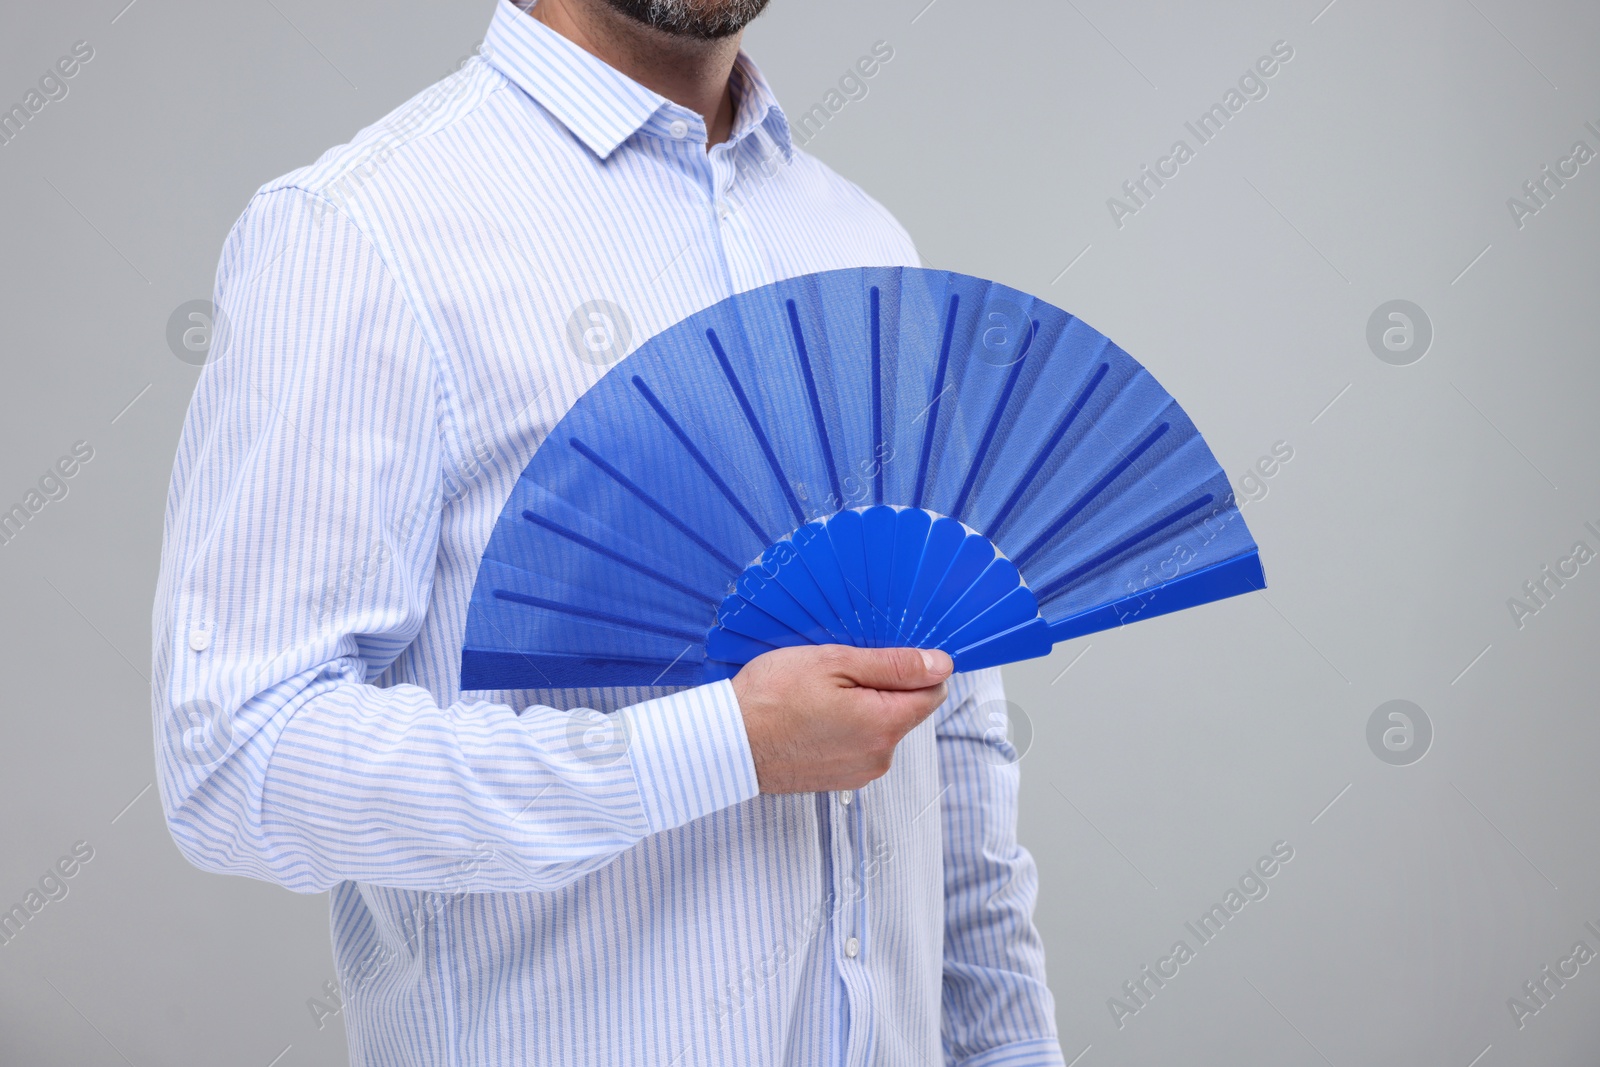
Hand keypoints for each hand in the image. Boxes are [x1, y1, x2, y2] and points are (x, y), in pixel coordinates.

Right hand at [731, 644, 953, 793]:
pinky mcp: (840, 780)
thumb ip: (894, 665)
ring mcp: (860, 773)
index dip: (915, 668)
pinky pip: (859, 746)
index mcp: (884, 725)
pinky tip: (813, 717)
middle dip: (883, 687)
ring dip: (863, 708)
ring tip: (819, 697)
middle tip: (839, 673)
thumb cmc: (772, 697)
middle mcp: (880, 757)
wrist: (727, 743)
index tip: (884, 657)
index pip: (933, 693)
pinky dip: (845, 728)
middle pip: (906, 711)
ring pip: (881, 728)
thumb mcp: (835, 663)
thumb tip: (941, 665)